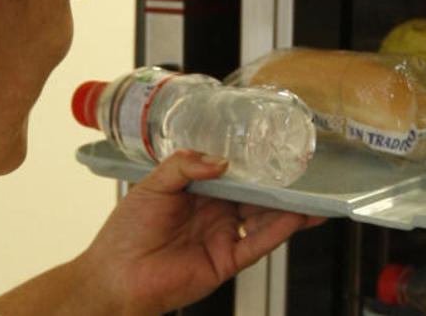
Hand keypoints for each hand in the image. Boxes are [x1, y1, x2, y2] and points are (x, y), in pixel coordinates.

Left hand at [78, 150, 323, 315]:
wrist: (115, 275)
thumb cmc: (126, 232)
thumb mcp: (152, 184)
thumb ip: (184, 166)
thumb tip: (219, 161)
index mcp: (199, 193)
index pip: (234, 175)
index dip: (254, 164)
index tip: (275, 150)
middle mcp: (216, 214)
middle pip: (256, 196)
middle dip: (280, 186)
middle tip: (302, 172)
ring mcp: (223, 237)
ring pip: (264, 219)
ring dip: (288, 209)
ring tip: (310, 196)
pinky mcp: (227, 261)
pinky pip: (257, 244)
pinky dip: (278, 231)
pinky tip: (295, 218)